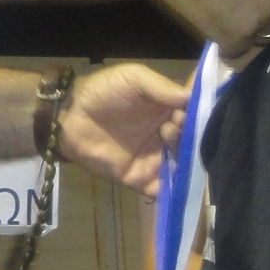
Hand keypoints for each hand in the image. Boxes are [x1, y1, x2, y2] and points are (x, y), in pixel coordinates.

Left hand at [58, 65, 188, 193]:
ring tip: (165, 141)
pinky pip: (163, 191)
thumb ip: (161, 86)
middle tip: (170, 126)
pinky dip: (174, 192)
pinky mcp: (141, 180)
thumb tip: (190, 97)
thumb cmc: (101, 92)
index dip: (202, 115)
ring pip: (183, 167)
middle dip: (189, 136)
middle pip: (193, 143)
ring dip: (183, 159)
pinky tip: (177, 183)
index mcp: (169, 110)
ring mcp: (156, 159)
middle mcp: (168, 135)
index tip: (196, 112)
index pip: (196, 116)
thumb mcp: (132, 77)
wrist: (68, 118)